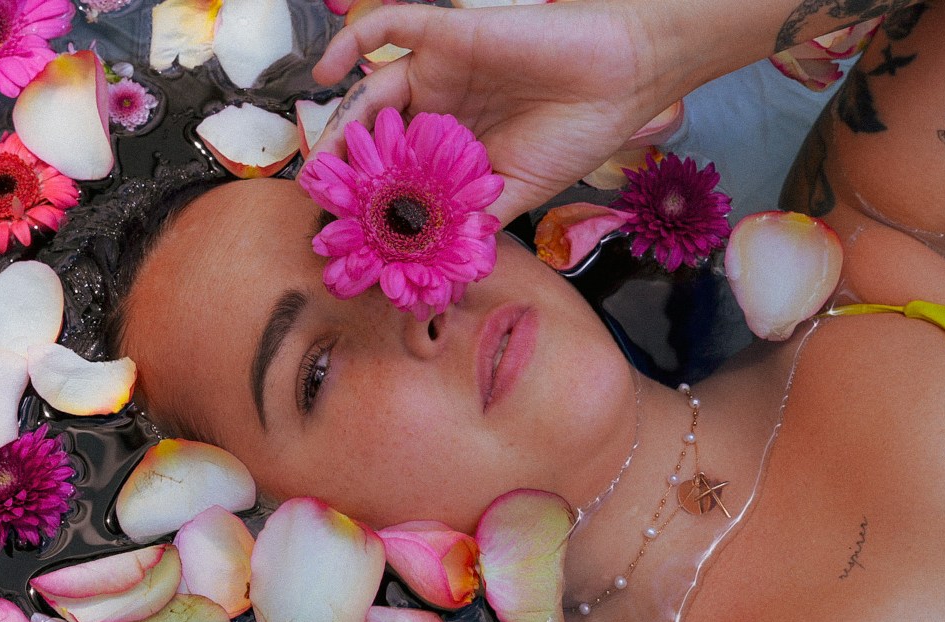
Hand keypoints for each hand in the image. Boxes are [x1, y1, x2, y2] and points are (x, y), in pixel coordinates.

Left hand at [308, 1, 689, 223]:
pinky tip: (327, 74)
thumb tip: (437, 272)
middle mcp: (441, 110)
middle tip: (323, 199)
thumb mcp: (519, 193)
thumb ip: (473, 223)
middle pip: (376, 137)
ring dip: (342, 124)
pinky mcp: (447, 35)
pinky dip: (352, 43)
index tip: (345, 234)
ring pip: (372, 92)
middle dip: (347, 169)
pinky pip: (388, 26)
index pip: (400, 175)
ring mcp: (440, 72)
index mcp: (456, 150)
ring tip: (322, 159)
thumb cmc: (578, 135)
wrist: (622, 79)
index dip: (370, 203)